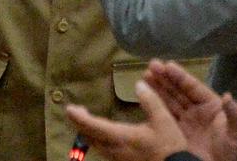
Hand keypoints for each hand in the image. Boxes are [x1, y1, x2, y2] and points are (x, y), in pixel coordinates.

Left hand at [66, 80, 187, 160]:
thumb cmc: (168, 147)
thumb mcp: (164, 120)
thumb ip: (150, 100)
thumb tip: (139, 84)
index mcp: (121, 137)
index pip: (93, 126)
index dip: (79, 117)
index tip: (68, 108)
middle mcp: (114, 150)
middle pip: (89, 137)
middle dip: (79, 124)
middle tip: (75, 111)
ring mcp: (117, 159)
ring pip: (95, 145)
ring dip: (87, 132)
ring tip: (85, 120)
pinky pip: (102, 150)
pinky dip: (96, 139)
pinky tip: (102, 134)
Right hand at [144, 61, 236, 160]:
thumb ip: (234, 116)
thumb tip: (227, 96)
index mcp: (212, 106)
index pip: (194, 88)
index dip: (180, 77)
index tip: (167, 65)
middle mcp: (197, 111)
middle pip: (179, 91)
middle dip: (165, 78)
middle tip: (151, 66)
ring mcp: (186, 123)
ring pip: (169, 102)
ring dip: (157, 89)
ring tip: (145, 76)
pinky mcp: (177, 136)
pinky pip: (164, 119)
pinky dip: (155, 108)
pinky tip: (145, 99)